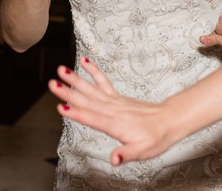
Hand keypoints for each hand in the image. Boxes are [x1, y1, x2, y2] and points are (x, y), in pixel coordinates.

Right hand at [49, 58, 173, 164]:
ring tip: (61, 70)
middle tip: (53, 85)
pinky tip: (84, 61)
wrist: (169, 120)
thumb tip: (114, 160)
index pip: (94, 119)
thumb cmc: (156, 137)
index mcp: (117, 125)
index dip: (77, 114)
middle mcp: (113, 110)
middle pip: (87, 101)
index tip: (62, 107)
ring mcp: (114, 102)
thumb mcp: (143, 152)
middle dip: (68, 93)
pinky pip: (103, 82)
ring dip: (75, 80)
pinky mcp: (116, 97)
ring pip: (91, 90)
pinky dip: (93, 71)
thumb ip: (126, 154)